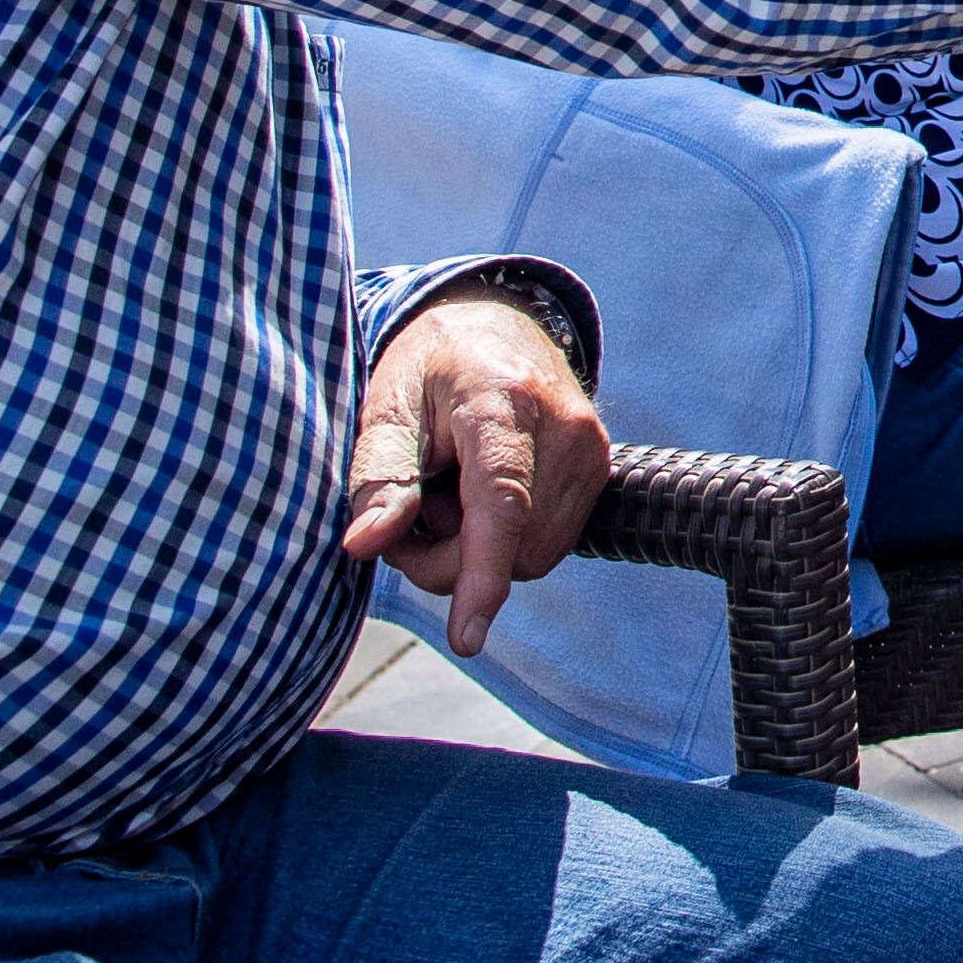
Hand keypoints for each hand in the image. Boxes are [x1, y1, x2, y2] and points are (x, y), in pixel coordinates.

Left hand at [343, 292, 610, 657]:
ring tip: (448, 495)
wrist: (496, 325)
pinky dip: (505, 542)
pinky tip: (481, 498)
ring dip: (477, 553)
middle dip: (448, 560)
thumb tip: (363, 547)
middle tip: (407, 519)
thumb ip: (378, 478)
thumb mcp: (386, 407)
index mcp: (504, 402)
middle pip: (510, 549)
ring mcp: (591, 451)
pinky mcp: (600, 470)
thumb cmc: (430, 368)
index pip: (500, 504)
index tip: (467, 638)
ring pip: (532, 557)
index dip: (481, 575)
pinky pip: (547, 545)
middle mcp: (565, 428)